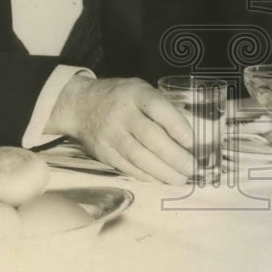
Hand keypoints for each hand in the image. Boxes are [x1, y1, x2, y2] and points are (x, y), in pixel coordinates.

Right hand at [45, 75, 195, 183]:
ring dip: (163, 171)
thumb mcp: (139, 91)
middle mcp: (121, 112)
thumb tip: (190, 139)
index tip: (192, 143)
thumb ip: (161, 109)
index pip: (158, 108)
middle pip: (150, 136)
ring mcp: (110, 133)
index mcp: (134, 93)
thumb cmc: (120, 98)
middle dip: (175, 156)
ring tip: (181, 179)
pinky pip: (127, 167)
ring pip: (138, 156)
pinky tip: (161, 180)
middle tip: (192, 168)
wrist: (79, 105)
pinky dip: (147, 176)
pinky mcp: (102, 151)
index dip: (177, 126)